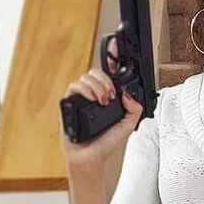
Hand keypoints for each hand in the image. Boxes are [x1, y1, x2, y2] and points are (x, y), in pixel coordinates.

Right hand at [59, 36, 143, 170]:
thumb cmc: (105, 145)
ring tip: (102, 101)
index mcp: (108, 97)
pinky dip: (84, 90)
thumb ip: (134, 110)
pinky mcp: (69, 103)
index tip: (117, 45)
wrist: (90, 159)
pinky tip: (92, 99)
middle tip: (110, 95)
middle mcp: (94, 95)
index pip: (110, 74)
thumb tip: (127, 94)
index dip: (113, 57)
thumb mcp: (127, 127)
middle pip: (97, 72)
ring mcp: (81, 98)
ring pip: (86, 77)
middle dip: (106, 80)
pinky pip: (74, 86)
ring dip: (97, 85)